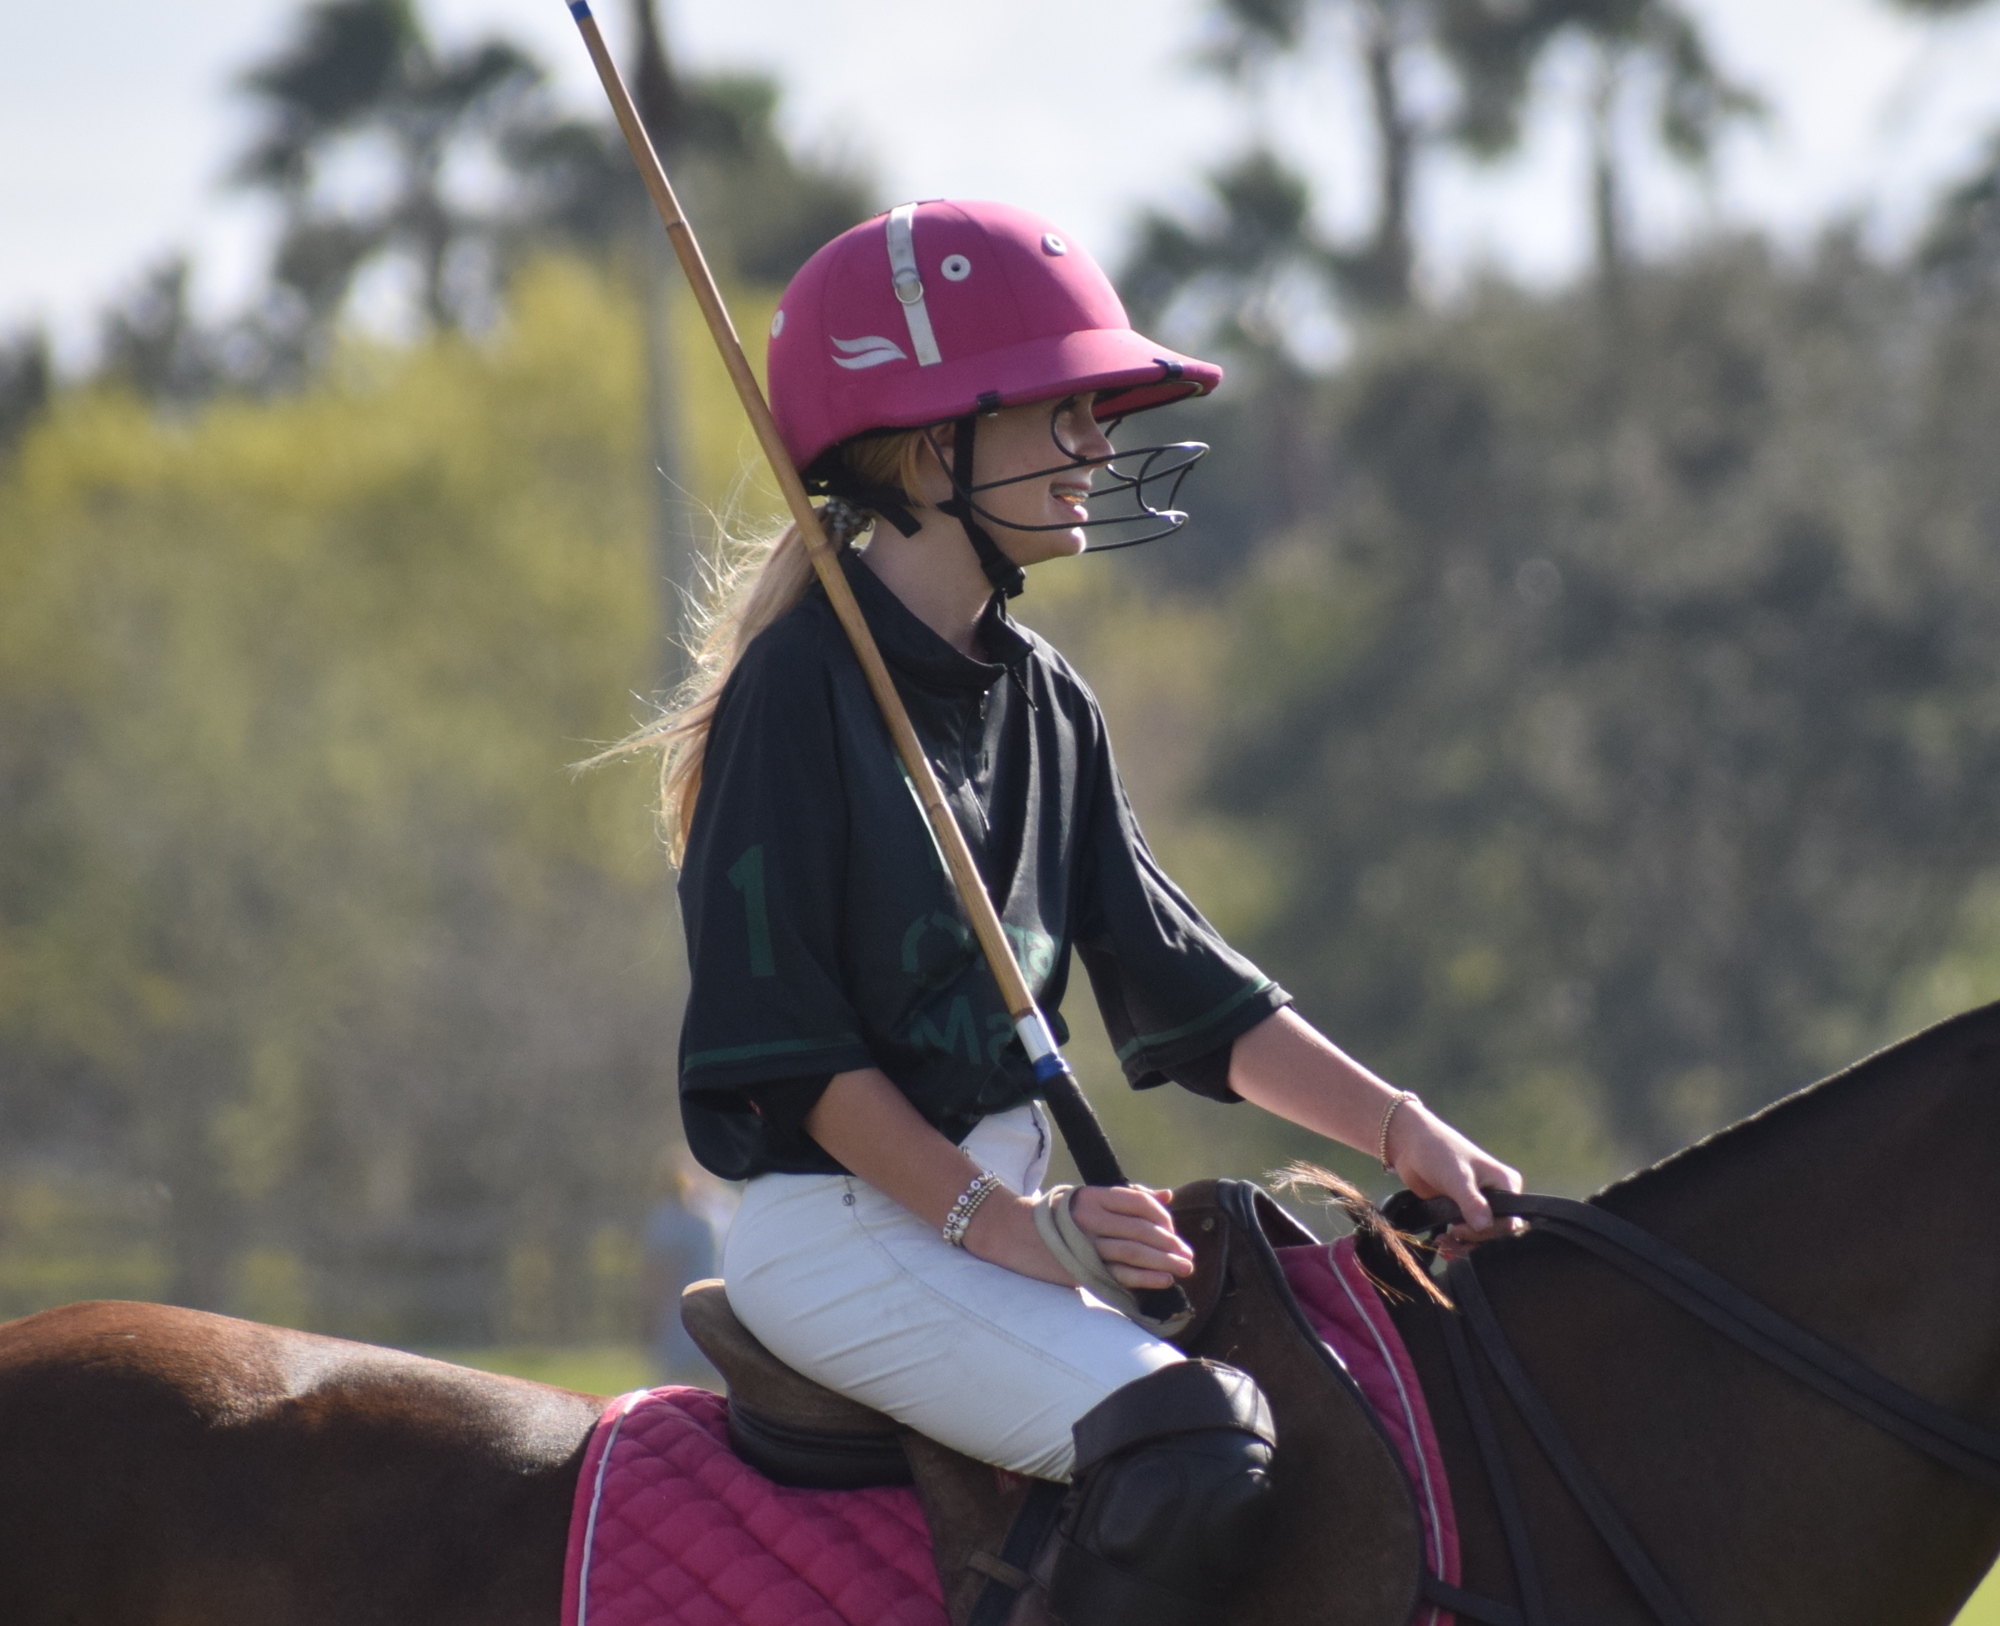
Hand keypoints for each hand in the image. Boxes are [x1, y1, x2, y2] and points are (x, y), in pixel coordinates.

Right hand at [1067, 1185, 1195, 1290]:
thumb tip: (1167, 1196)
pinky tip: (1164, 1280)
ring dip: (1164, 1262)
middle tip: (1188, 1254)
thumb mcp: (1092, 1199)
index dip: (1163, 1217)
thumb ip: (1130, 1197)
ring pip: (1134, 1253)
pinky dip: (1145, 1278)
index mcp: (1095, 1197)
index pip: (1140, 1203)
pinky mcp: (1083, 1269)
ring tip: (1185, 1268)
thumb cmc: (1063, 1215)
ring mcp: (1087, 1245)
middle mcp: (1091, 1219)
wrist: (1019, 1234)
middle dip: (1170, 1243)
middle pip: (1141, 1230)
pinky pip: (1119, 1275)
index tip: (1174, 1230)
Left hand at [1385, 1102, 1522, 1255]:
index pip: (1510, 1221)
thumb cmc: (1438, 1151)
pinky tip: (1442, 1243)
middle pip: (1497, 1233)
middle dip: (1475, 1242)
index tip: (1462, 1230)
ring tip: (1443, 1246)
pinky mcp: (1462, 1212)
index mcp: (1506, 1184)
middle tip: (1451, 1241)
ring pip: (1481, 1237)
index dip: (1490, 1232)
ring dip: (1464, 1246)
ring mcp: (1480, 1205)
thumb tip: (1485, 1226)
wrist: (1410, 1146)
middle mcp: (1498, 1196)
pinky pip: (1466, 1235)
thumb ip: (1472, 1202)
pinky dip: (1456, 1243)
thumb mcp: (1457, 1176)